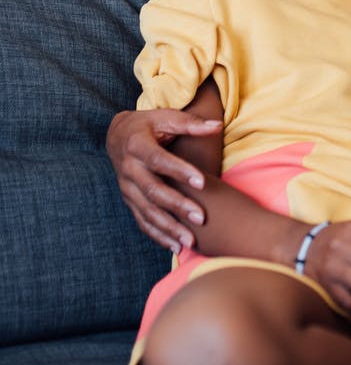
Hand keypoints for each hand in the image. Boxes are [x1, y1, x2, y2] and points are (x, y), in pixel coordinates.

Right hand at [106, 109, 220, 252]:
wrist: (118, 136)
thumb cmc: (149, 125)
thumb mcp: (166, 117)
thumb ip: (191, 124)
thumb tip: (217, 125)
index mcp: (137, 146)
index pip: (159, 161)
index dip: (180, 171)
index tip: (203, 182)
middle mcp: (129, 170)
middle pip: (153, 191)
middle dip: (177, 206)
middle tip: (201, 218)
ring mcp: (127, 188)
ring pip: (147, 212)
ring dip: (168, 228)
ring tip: (190, 241)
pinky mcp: (130, 201)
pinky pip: (142, 221)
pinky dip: (158, 236)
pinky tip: (176, 247)